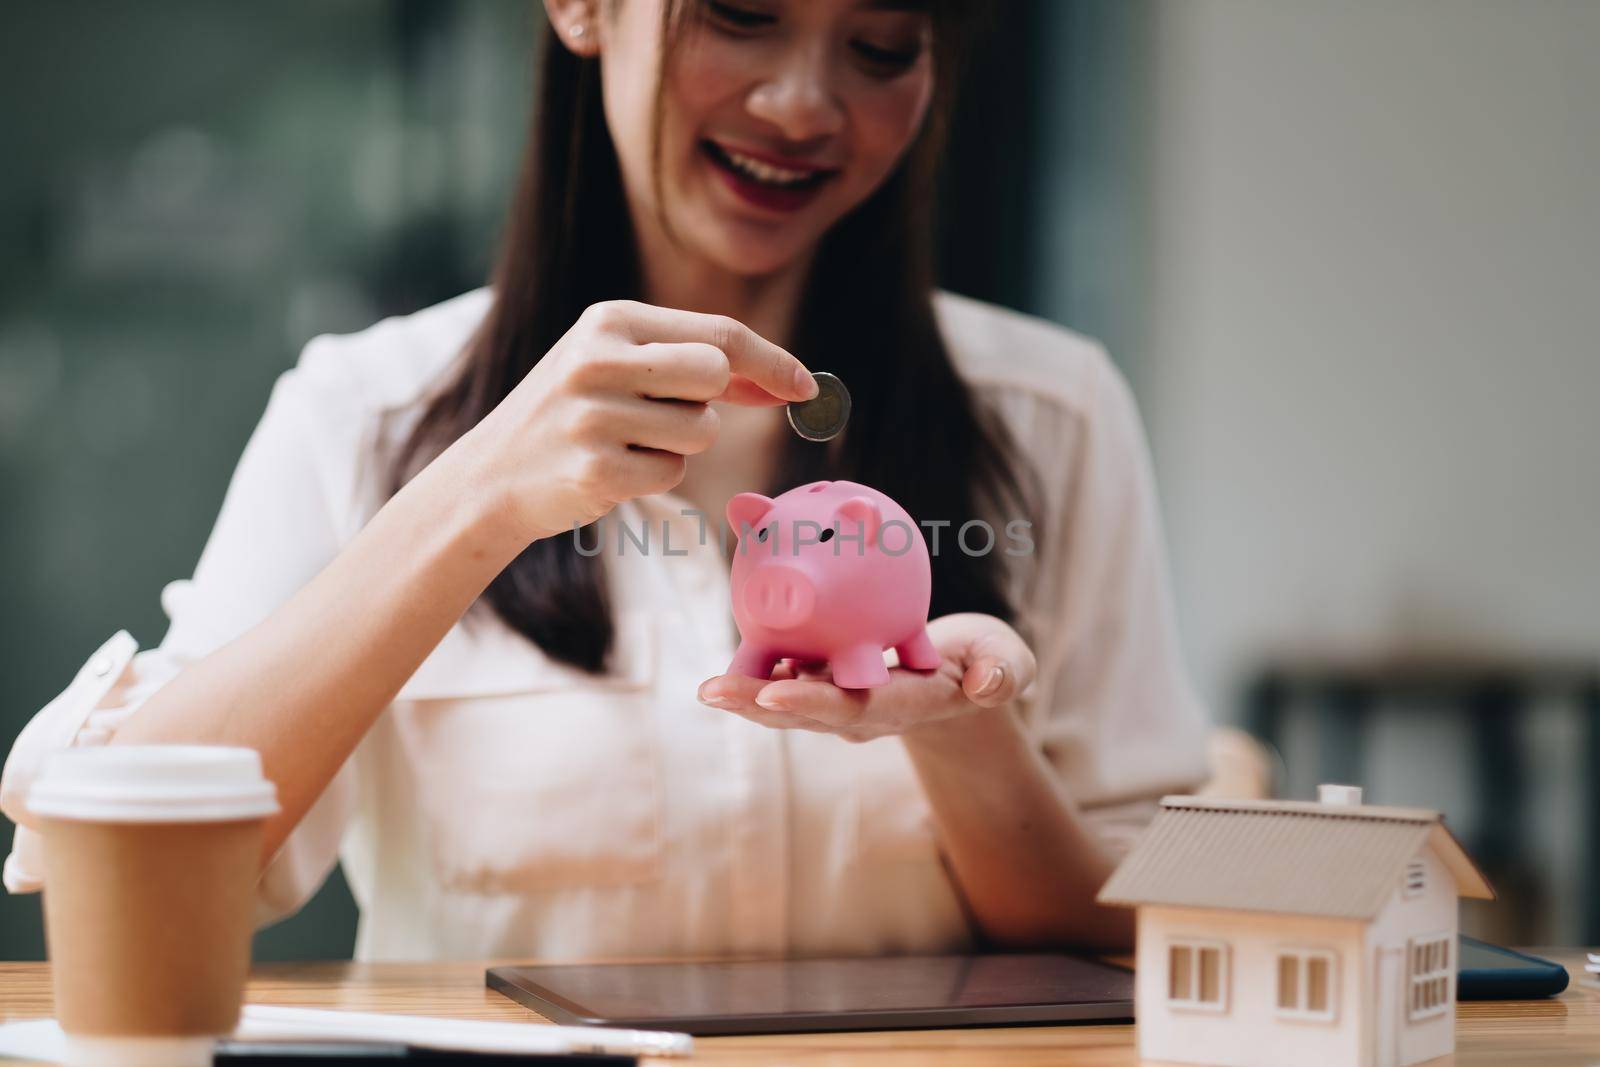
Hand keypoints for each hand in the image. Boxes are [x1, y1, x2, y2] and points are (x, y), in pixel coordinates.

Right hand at [448, 300, 815, 542]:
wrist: (492, 475)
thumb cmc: (572, 414)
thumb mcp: (618, 364)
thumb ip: (693, 362)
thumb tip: (788, 379)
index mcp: (610, 319)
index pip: (719, 334)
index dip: (773, 362)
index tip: (806, 386)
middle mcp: (599, 359)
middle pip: (716, 376)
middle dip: (710, 402)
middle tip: (668, 413)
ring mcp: (594, 415)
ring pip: (700, 431)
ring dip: (679, 445)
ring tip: (626, 440)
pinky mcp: (596, 468)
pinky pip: (672, 474)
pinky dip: (654, 476)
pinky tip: (611, 469)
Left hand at [697, 613, 1036, 742]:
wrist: (963, 676)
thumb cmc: (986, 663)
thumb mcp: (1007, 663)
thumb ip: (1003, 673)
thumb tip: (990, 686)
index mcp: (902, 705)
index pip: (853, 708)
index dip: (814, 702)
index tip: (776, 692)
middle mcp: (863, 711)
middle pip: (804, 712)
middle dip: (758, 704)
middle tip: (713, 691)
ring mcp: (842, 699)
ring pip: (787, 696)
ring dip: (748, 690)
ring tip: (707, 687)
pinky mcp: (829, 680)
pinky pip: (789, 668)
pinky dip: (761, 655)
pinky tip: (731, 634)